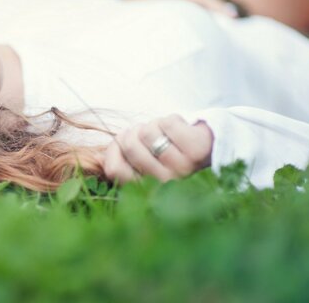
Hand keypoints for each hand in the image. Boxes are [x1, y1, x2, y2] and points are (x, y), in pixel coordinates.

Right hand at [99, 114, 213, 182]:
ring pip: (148, 131)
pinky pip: (167, 123)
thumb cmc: (166, 151)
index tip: (125, 144)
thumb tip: (102, 158)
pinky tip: (179, 130)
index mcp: (147, 189)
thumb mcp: (141, 159)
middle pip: (129, 144)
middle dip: (134, 131)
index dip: (115, 149)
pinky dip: (170, 120)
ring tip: (164, 134)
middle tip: (147, 134)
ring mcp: (181, 169)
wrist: (206, 148)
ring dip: (154, 125)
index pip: (114, 169)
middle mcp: (163, 183)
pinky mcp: (196, 151)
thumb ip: (119, 159)